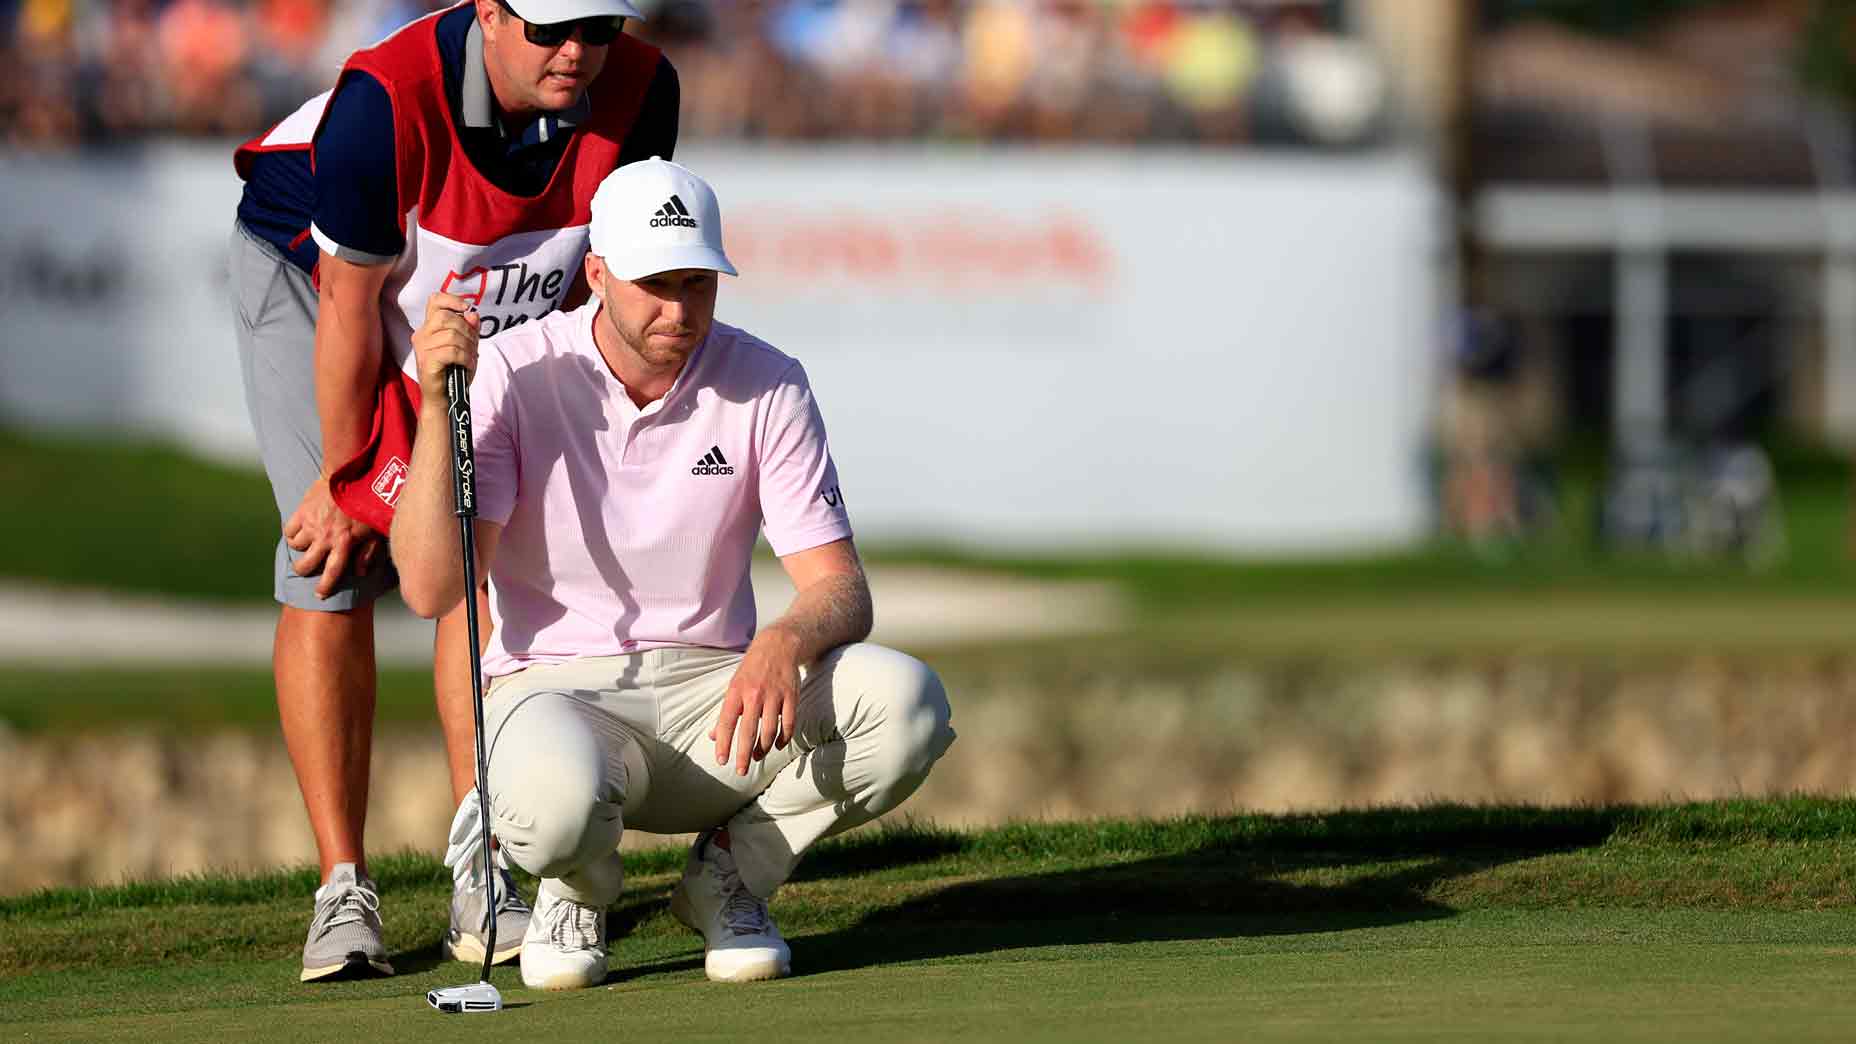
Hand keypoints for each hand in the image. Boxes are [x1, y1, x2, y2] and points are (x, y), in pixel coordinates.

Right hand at [283, 477, 381, 597]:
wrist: (350, 473)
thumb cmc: (368, 502)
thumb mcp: (376, 529)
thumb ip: (370, 552)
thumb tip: (361, 572)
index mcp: (345, 543)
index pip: (332, 573)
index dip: (324, 587)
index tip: (319, 595)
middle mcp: (326, 537)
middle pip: (306, 565)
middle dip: (304, 570)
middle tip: (306, 568)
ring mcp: (311, 525)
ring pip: (296, 547)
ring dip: (300, 549)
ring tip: (306, 546)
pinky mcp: (301, 512)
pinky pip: (289, 530)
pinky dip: (292, 534)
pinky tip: (299, 532)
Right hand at [410, 291, 480, 406]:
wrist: (445, 398)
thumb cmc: (454, 371)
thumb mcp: (467, 346)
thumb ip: (470, 329)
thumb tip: (473, 314)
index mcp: (429, 327)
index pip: (435, 300)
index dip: (453, 300)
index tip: (467, 309)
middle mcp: (422, 334)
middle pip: (447, 316)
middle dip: (467, 330)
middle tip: (473, 345)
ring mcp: (422, 348)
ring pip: (451, 334)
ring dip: (468, 346)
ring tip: (470, 358)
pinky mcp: (427, 362)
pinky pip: (451, 351)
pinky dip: (465, 357)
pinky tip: (468, 365)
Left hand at [710, 629, 801, 775]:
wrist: (778, 646)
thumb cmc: (752, 669)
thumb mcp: (733, 685)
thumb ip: (725, 712)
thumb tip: (713, 736)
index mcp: (736, 692)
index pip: (726, 723)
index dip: (723, 743)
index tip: (722, 760)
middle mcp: (754, 695)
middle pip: (748, 731)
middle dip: (743, 754)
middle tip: (741, 771)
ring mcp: (774, 696)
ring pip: (769, 730)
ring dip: (763, 748)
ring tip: (758, 757)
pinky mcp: (791, 696)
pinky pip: (788, 723)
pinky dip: (784, 738)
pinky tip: (778, 745)